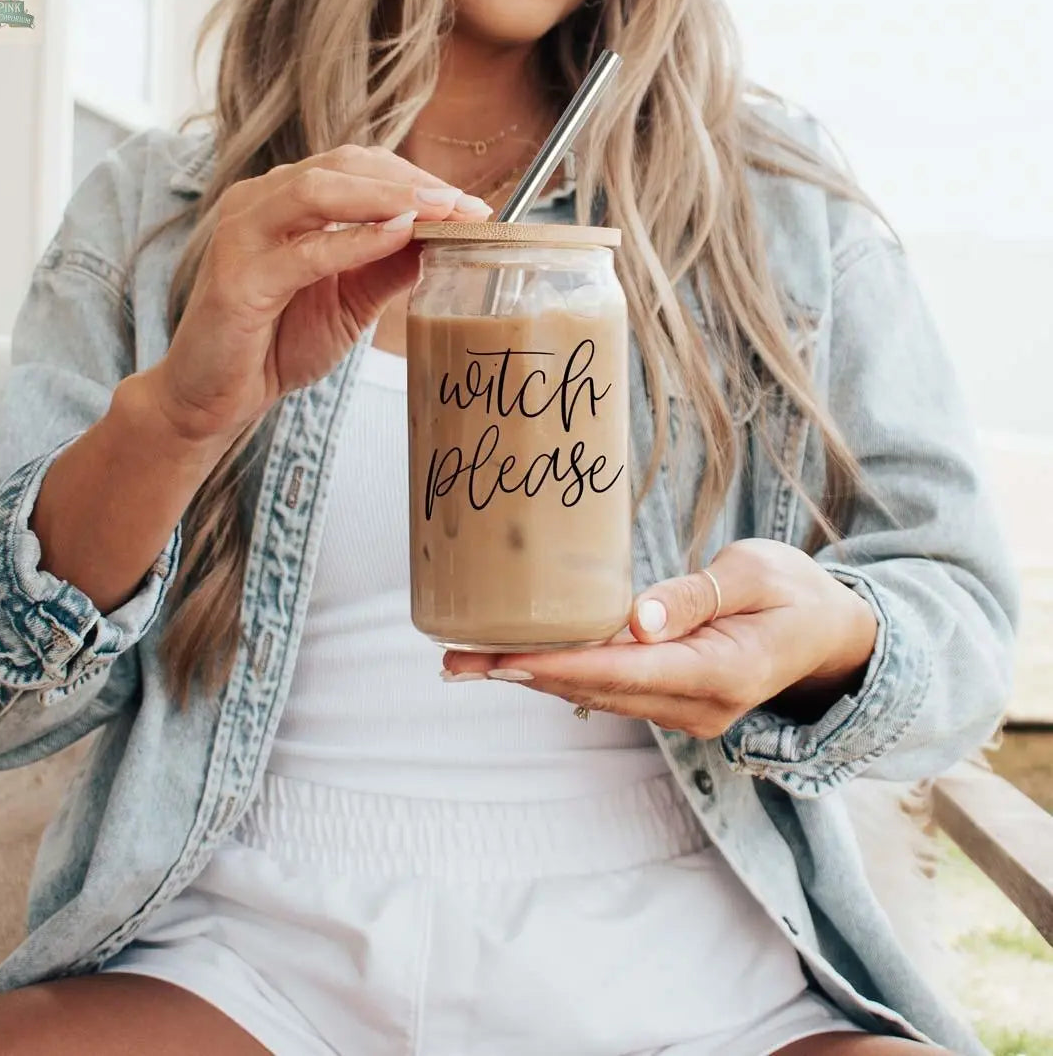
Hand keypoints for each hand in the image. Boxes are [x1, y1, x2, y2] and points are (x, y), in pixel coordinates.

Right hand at [145, 145, 491, 447]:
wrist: (215, 397)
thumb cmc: (275, 344)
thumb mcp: (349, 303)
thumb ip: (386, 268)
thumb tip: (440, 239)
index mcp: (284, 201)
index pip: (357, 167)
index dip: (416, 179)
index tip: (471, 204)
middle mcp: (258, 203)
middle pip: (343, 166)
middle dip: (412, 182)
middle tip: (467, 205)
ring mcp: (243, 234)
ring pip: (320, 191)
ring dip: (389, 198)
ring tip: (442, 212)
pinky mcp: (239, 278)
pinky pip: (306, 251)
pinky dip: (356, 241)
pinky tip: (399, 238)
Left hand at [443, 539, 878, 737]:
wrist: (830, 636)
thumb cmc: (796, 593)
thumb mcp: (758, 575)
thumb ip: (697, 597)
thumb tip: (637, 621)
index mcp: (722, 673)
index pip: (622, 671)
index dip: (556, 665)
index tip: (501, 659)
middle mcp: (698, 706)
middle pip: (594, 691)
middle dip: (522, 675)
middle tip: (455, 659)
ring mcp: (686, 711)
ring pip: (595, 696)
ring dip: (531, 678)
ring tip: (466, 662)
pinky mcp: (675, 700)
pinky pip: (609, 691)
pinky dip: (560, 676)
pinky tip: (519, 662)